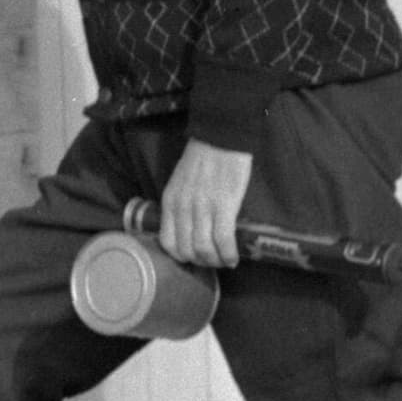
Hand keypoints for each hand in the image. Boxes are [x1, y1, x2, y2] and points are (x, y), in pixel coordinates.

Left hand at [158, 142, 253, 270]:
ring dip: (216, 261)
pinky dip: (228, 254)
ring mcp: (202, 208)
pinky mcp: (224, 206)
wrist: (220, 138)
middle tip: (214, 261)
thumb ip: (180, 204)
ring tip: (225, 260)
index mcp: (170, 201)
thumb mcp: (180, 182)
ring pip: (204, 250)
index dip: (182, 257)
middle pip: (186, 251)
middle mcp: (182, 208)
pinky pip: (223, 240)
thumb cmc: (203, 159)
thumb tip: (189, 230)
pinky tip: (234, 257)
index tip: (195, 257)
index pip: (167, 242)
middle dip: (201, 262)